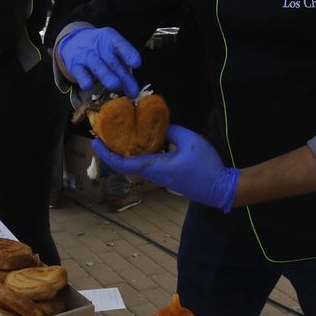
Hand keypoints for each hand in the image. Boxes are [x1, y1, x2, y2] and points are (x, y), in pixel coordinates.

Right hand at [56, 26, 140, 95]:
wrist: (73, 42)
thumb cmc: (99, 49)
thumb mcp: (111, 49)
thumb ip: (122, 64)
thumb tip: (132, 86)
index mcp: (110, 39)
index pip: (120, 45)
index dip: (129, 54)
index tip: (137, 64)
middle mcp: (98, 46)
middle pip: (113, 62)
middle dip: (124, 77)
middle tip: (133, 91)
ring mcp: (86, 56)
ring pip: (98, 67)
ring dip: (107, 77)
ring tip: (116, 86)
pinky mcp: (75, 66)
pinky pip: (80, 73)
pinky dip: (85, 80)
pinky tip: (89, 85)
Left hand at [93, 125, 239, 211]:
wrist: (220, 188)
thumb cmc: (206, 166)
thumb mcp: (191, 140)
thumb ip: (173, 131)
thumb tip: (162, 126)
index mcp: (155, 167)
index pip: (122, 163)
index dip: (106, 153)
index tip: (96, 141)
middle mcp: (153, 174)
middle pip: (125, 164)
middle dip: (112, 150)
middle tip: (104, 134)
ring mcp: (160, 177)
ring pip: (135, 165)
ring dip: (125, 152)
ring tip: (119, 135)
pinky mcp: (166, 176)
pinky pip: (146, 165)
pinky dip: (139, 153)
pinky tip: (141, 141)